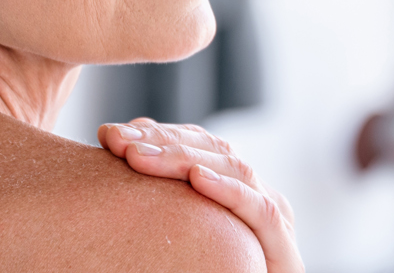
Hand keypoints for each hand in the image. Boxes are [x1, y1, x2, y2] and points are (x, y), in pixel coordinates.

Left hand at [98, 118, 302, 272]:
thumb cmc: (214, 272)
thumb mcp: (190, 233)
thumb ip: (171, 202)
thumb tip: (125, 164)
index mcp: (234, 189)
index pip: (198, 145)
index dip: (156, 135)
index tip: (110, 135)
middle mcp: (257, 194)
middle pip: (213, 150)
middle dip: (161, 140)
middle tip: (115, 139)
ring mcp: (275, 217)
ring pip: (235, 169)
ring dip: (183, 159)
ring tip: (138, 156)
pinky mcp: (283, 246)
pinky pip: (260, 211)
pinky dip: (228, 190)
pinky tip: (196, 178)